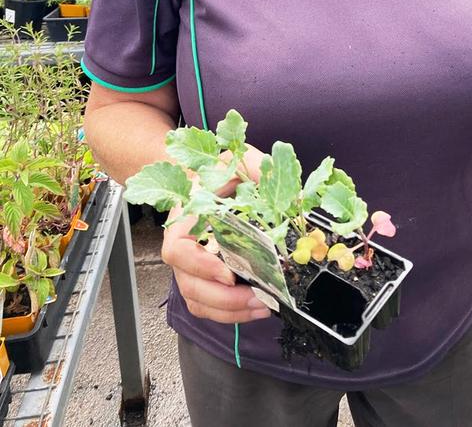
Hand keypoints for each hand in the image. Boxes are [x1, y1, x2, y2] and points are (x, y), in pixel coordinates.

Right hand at [161, 143, 271, 324]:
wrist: (208, 179)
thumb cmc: (218, 171)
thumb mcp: (235, 160)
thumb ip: (255, 167)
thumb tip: (289, 192)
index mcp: (184, 219)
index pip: (178, 250)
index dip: (200, 266)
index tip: (228, 272)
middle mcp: (182, 247)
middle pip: (189, 284)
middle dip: (223, 299)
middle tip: (256, 297)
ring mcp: (190, 266)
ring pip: (198, 301)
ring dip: (229, 311)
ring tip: (262, 306)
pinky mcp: (203, 279)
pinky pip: (208, 307)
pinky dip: (230, 314)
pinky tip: (257, 308)